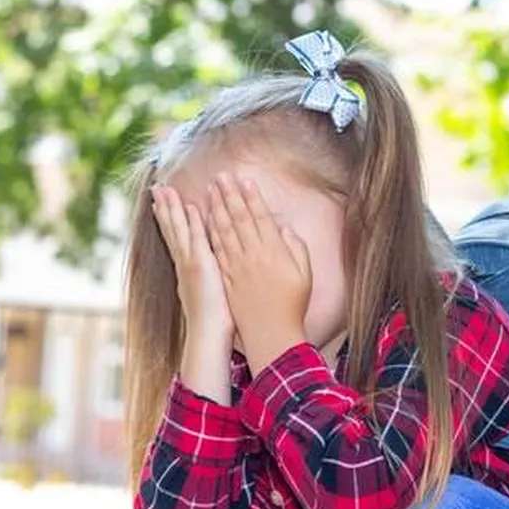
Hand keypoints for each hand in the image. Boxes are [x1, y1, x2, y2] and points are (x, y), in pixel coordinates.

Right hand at [151, 185, 232, 339]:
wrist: (208, 337)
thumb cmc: (213, 323)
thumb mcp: (208, 295)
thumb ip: (207, 281)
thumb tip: (208, 277)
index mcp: (186, 270)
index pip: (175, 239)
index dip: (168, 220)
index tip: (161, 204)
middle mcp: (184, 265)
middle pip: (171, 230)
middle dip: (164, 208)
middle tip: (156, 188)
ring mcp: (190, 265)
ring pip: (178, 231)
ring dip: (172, 209)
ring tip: (164, 189)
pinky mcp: (200, 267)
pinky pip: (196, 240)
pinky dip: (192, 224)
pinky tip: (190, 207)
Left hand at [207, 173, 311, 373]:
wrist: (272, 332)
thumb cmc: (292, 303)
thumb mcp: (304, 273)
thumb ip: (296, 247)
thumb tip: (284, 228)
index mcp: (274, 251)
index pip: (260, 218)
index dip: (252, 198)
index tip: (244, 180)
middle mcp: (253, 255)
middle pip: (239, 219)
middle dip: (229, 196)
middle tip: (221, 176)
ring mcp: (237, 266)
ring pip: (224, 231)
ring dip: (216, 209)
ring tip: (210, 190)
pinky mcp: (226, 277)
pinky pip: (216, 250)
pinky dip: (209, 233)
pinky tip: (204, 220)